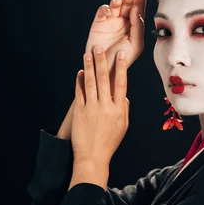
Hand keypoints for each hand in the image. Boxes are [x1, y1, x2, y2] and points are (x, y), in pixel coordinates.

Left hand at [71, 45, 128, 169]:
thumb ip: (124, 109)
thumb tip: (124, 96)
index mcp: (119, 109)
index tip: (120, 55)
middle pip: (104, 79)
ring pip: (90, 83)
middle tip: (100, 47)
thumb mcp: (123, 126)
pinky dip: (79, 81)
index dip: (121, 68)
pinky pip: (79, 93)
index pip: (121, 83)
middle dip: (102, 61)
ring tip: (88, 54)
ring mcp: (92, 108)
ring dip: (88, 66)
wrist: (92, 157)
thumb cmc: (109, 142)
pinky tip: (79, 72)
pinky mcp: (79, 112)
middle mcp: (106, 107)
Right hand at [85, 0, 147, 92]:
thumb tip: (136, 10)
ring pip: (116, 4)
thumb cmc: (123, 59)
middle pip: (128, 2)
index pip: (140, 5)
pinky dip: (106, 8)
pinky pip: (103, 10)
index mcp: (135, 25)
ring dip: (118, 0)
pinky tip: (109, 11)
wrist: (106, 70)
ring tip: (119, 1)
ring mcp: (111, 21)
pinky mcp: (99, 23)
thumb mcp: (136, 44)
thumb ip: (138, 27)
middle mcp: (124, 20)